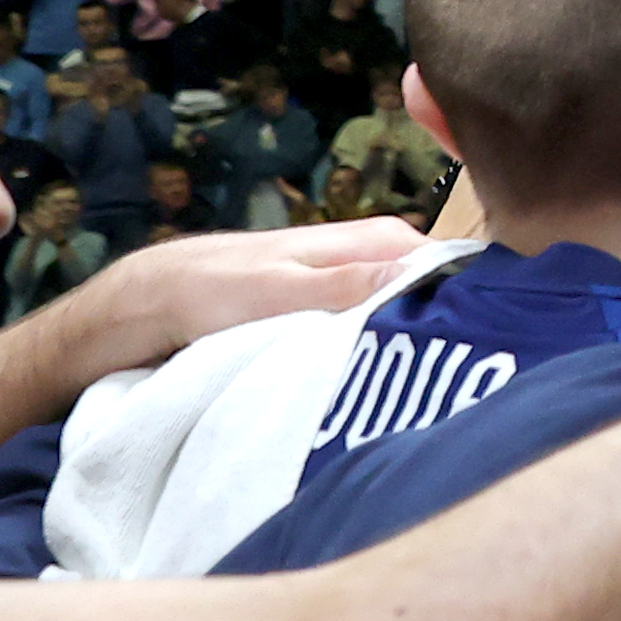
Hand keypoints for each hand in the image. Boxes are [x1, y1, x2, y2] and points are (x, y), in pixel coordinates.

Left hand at [54, 218, 424, 379]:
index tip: (482, 329)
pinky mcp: (311, 317)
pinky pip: (358, 331)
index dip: (458, 286)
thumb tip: (414, 271)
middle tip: (459, 367)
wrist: (138, 311)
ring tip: (423, 379)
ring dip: (399, 340)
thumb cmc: (202, 292)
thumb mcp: (276, 290)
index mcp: (349, 241)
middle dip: (435, 319)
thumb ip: (342, 282)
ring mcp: (330, 291)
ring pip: (387, 310)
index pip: (429, 254)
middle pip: (415, 285)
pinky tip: (375, 376)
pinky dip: (368, 350)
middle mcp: (347, 261)